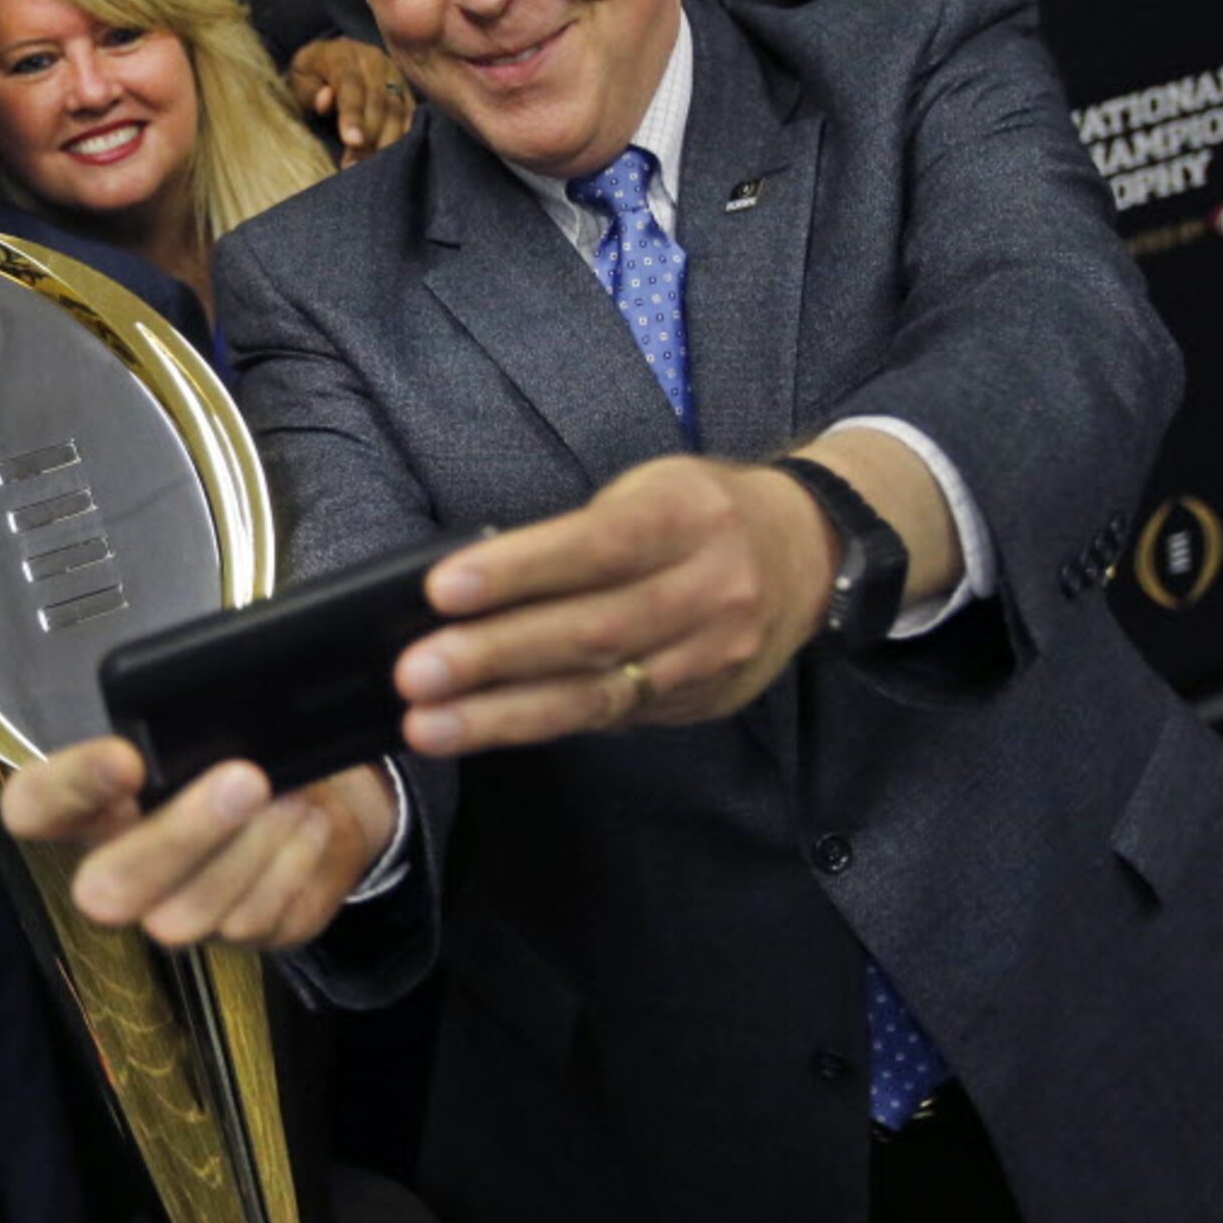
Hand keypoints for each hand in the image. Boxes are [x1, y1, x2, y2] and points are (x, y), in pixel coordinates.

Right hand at [0, 741, 397, 950]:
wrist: (329, 790)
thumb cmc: (252, 747)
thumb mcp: (214, 721)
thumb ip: (188, 724)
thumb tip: (213, 726)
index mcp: (93, 804)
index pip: (32, 808)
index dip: (66, 789)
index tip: (126, 757)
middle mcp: (121, 868)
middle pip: (106, 891)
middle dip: (178, 837)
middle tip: (246, 778)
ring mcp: (177, 913)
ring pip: (182, 918)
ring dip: (248, 851)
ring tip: (292, 796)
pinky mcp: (241, 937)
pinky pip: (251, 922)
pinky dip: (288, 864)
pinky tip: (310, 823)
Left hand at [287, 36, 412, 165]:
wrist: (329, 59)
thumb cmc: (309, 77)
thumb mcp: (299, 80)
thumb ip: (309, 92)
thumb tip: (326, 100)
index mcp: (343, 56)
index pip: (350, 85)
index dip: (353, 115)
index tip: (352, 142)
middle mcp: (373, 60)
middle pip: (378, 100)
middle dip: (370, 136)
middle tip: (356, 166)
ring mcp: (393, 73)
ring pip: (397, 109)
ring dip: (386, 141)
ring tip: (371, 167)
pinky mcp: (404, 88)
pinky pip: (409, 114)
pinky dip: (403, 135)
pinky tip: (393, 157)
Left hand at [391, 455, 834, 754]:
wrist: (808, 551)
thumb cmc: (696, 512)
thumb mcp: (648, 492)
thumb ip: (574, 536)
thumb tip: (466, 587)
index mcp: (686, 515)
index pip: (595, 546)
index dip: (519, 570)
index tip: (441, 588)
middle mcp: (709, 587)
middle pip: (592, 631)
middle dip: (494, 657)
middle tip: (415, 672)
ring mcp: (711, 653)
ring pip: (599, 691)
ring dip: (504, 713)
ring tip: (430, 725)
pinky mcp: (704, 699)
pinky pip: (613, 716)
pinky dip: (542, 723)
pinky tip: (484, 730)